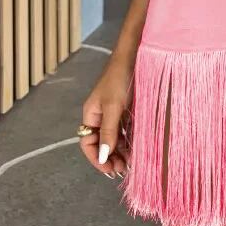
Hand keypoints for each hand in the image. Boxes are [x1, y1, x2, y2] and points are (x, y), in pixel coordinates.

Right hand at [78, 57, 133, 179]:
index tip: (109, 170)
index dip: (97, 159)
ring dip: (121, 152)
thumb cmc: (120, 78)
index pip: (88, 144)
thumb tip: (103, 156)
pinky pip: (126, 130)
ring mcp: (115, 113)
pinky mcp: (128, 110)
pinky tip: (137, 149)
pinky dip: (130, 141)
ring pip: (115, 139)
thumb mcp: (114, 107)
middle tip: (122, 170)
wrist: (136, 55)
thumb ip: (108, 132)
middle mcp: (101, 116)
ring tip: (131, 163)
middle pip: (102, 144)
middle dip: (110, 158)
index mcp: (91, 114)